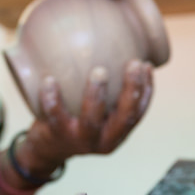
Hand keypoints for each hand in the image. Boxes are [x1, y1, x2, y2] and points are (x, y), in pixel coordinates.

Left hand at [16, 59, 153, 172]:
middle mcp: (103, 140)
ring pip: (91, 120)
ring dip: (96, 95)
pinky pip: (54, 116)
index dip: (147, 90)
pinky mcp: (56, 136)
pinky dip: (52, 99)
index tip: (146, 65)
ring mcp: (79, 140)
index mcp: (117, 133)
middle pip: (124, 118)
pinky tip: (49, 79)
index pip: (139, 112)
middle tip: (133, 64)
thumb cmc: (76, 120)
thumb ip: (109, 90)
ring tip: (99, 72)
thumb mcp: (97, 111)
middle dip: (131, 90)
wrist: (47, 149)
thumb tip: (122, 46)